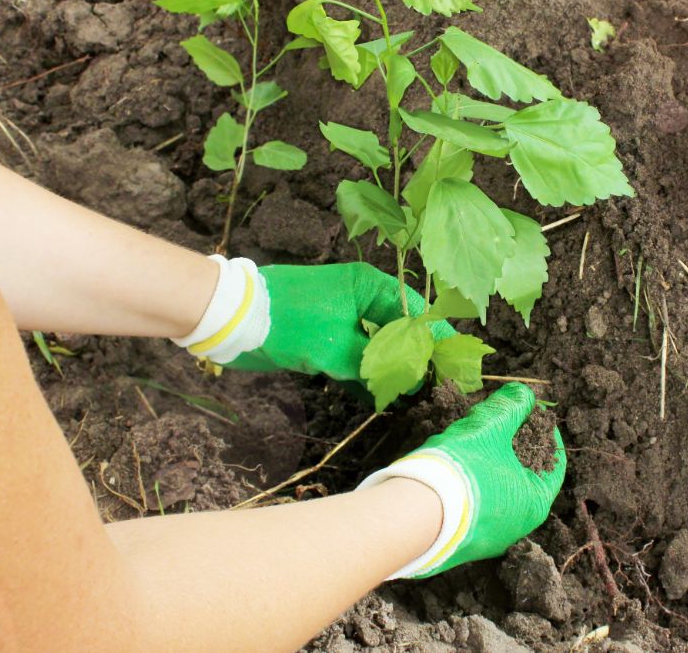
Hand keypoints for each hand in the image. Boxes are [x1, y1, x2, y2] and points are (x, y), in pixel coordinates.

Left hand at [224, 263, 454, 384]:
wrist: (232, 317)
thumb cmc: (290, 321)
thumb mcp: (337, 346)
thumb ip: (377, 366)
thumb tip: (410, 384)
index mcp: (370, 287)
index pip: (418, 313)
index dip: (437, 342)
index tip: (455, 369)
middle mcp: (361, 299)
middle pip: (402, 331)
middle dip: (418, 361)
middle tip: (436, 390)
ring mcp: (343, 318)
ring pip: (379, 347)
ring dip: (392, 372)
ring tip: (413, 401)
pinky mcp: (326, 338)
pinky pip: (357, 358)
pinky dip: (367, 377)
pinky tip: (379, 400)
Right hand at [358, 382, 566, 577]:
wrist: (412, 517)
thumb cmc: (463, 470)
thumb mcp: (489, 429)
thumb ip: (510, 407)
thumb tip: (524, 393)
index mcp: (534, 503)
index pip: (554, 464)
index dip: (545, 433)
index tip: (533, 414)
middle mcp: (517, 527)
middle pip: (523, 476)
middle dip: (513, 446)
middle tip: (501, 423)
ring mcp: (488, 537)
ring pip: (496, 489)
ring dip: (489, 462)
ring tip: (474, 439)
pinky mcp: (460, 539)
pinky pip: (474, 504)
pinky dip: (472, 482)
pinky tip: (454, 465)